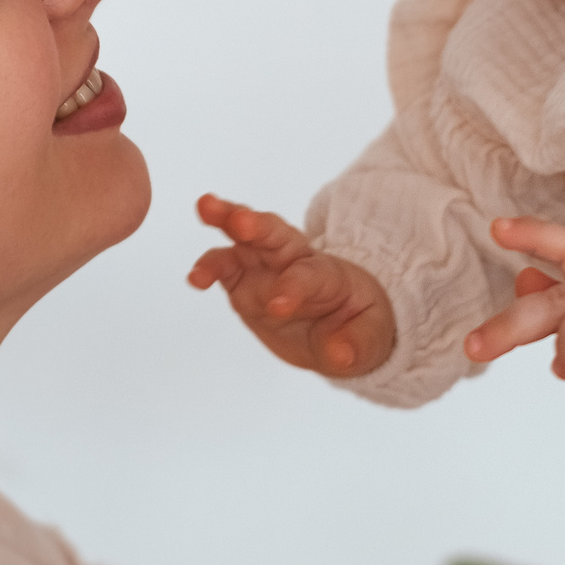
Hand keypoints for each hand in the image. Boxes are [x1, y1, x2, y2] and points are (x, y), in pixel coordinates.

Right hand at [187, 194, 395, 377]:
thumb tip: (339, 357)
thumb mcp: (369, 339)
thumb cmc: (356, 324)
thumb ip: (355, 346)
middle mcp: (293, 262)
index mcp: (326, 275)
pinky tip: (194, 277)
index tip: (278, 307)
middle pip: (275, 234)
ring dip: (224, 219)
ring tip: (204, 208)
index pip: (307, 276)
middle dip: (256, 224)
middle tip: (239, 220)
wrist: (339, 323)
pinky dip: (207, 268)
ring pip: (243, 238)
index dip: (292, 288)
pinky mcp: (242, 281)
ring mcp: (264, 268)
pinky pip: (223, 268)